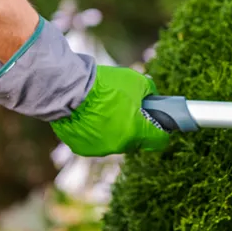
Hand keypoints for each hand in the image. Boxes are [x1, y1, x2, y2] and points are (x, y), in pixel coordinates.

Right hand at [51, 66, 169, 156]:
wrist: (69, 88)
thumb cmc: (105, 84)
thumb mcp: (135, 81)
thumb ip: (149, 92)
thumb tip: (152, 98)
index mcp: (136, 132)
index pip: (159, 140)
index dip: (162, 131)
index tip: (159, 123)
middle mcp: (120, 146)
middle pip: (136, 141)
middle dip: (136, 127)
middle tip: (129, 110)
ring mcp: (100, 149)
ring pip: (115, 142)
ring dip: (115, 130)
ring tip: (105, 110)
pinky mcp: (82, 149)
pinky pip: (95, 142)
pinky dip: (95, 132)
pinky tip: (89, 116)